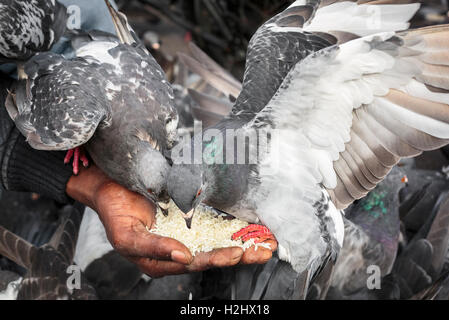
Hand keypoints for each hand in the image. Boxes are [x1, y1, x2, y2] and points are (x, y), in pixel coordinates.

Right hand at [66, 164, 276, 276]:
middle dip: (242, 254)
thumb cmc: (115, 212)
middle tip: (265, 251)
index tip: (238, 253)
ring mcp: (186, 232)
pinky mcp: (191, 217)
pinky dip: (234, 225)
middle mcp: (179, 248)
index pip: (197, 262)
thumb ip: (154, 248)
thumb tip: (183, 258)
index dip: (218, 258)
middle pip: (214, 253)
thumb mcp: (127, 236)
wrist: (111, 187)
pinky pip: (215, 222)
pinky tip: (251, 225)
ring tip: (267, 241)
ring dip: (243, 240)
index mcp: (163, 259)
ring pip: (219, 239)